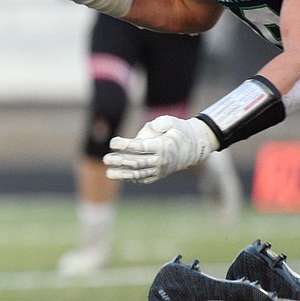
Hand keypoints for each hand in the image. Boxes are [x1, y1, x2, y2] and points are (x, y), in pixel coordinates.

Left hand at [104, 115, 219, 182]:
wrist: (194, 147)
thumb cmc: (178, 131)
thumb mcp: (172, 122)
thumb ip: (159, 123)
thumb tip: (146, 130)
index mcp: (163, 146)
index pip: (141, 147)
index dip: (125, 145)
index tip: (113, 142)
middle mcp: (161, 160)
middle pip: (137, 162)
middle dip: (120, 161)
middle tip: (105, 159)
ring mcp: (160, 169)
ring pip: (139, 173)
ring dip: (122, 174)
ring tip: (108, 173)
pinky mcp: (159, 174)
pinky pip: (144, 178)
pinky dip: (132, 178)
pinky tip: (119, 176)